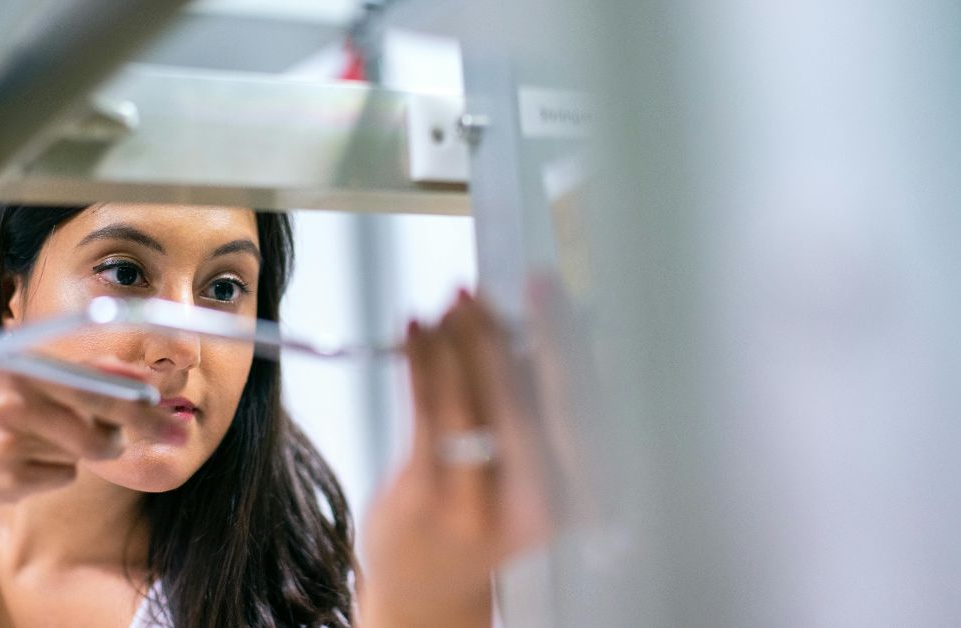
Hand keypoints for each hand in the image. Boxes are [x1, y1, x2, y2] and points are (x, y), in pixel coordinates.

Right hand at [0, 357, 151, 541]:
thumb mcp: (21, 368)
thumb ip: (80, 370)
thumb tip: (139, 376)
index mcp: (24, 368)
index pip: (97, 387)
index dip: (139, 404)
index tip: (170, 413)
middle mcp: (15, 404)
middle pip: (98, 431)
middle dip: (134, 434)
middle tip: (159, 433)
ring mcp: (9, 446)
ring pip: (82, 455)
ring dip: (79, 447)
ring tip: (43, 433)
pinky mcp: (6, 482)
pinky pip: (61, 477)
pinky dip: (54, 469)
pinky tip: (19, 457)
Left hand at [360, 291, 553, 627]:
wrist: (427, 584)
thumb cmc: (482, 507)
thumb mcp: (527, 468)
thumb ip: (536, 406)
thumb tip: (535, 320)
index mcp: (576, 492)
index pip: (580, 403)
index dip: (564, 338)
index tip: (547, 289)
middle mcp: (537, 503)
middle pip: (529, 402)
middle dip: (505, 335)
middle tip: (491, 289)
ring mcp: (480, 505)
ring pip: (473, 402)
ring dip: (460, 340)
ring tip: (451, 301)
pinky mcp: (427, 499)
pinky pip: (426, 414)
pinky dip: (421, 362)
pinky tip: (416, 329)